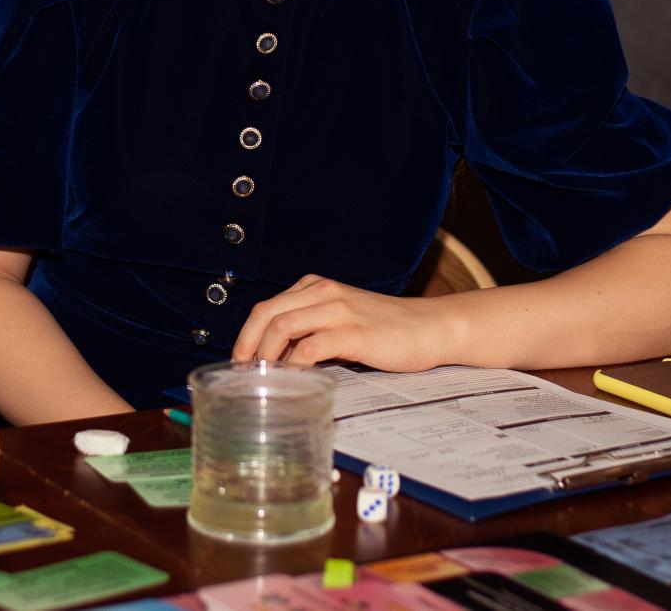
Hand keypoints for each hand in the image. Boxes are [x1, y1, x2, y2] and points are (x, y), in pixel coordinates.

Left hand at [232, 275, 458, 370]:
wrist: (430, 328)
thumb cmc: (385, 330)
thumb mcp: (342, 320)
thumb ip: (311, 330)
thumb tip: (277, 358)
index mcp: (315, 287)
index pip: (266, 308)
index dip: (246, 336)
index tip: (240, 363)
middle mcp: (323, 292)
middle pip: (266, 313)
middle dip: (246, 345)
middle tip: (241, 373)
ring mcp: (338, 311)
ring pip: (282, 327)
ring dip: (265, 355)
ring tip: (262, 379)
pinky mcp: (353, 333)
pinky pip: (310, 347)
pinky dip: (293, 365)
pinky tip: (292, 381)